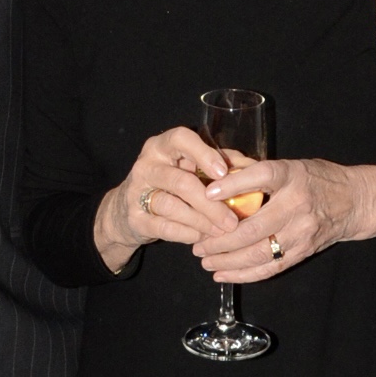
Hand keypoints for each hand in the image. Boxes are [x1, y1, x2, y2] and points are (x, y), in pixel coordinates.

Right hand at [94, 127, 239, 272]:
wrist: (125, 211)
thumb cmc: (167, 185)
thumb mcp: (186, 168)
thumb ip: (215, 164)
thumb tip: (250, 166)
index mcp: (162, 146)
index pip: (181, 139)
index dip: (204, 154)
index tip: (223, 172)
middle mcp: (146, 165)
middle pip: (181, 182)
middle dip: (211, 204)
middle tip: (232, 220)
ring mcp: (136, 192)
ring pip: (172, 206)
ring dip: (201, 221)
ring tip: (221, 231)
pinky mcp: (134, 218)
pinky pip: (164, 227)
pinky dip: (186, 234)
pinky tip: (202, 238)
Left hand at [191, 157, 375, 281]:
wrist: (357, 202)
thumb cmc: (318, 179)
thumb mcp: (292, 166)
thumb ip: (258, 173)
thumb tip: (217, 178)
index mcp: (292, 176)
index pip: (260, 177)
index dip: (233, 185)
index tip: (207, 194)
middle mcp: (296, 204)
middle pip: (252, 227)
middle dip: (219, 240)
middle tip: (197, 244)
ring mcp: (302, 231)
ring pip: (258, 253)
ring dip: (227, 261)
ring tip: (205, 261)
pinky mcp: (304, 251)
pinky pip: (270, 268)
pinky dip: (244, 274)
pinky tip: (224, 275)